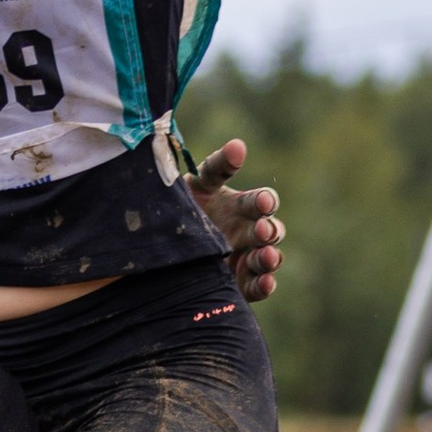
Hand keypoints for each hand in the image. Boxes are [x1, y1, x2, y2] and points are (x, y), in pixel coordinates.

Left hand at [190, 136, 284, 305]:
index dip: (263, 201)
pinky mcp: (243, 284)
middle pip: (269, 230)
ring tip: (266, 256)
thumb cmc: (184, 210)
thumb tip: (239, 145)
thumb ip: (217, 167)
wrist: (161, 251)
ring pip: (268, 258)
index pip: (260, 202)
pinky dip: (266, 284)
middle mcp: (249, 232)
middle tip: (262, 230)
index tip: (262, 201)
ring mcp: (248, 259)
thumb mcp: (197, 186)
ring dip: (270, 257)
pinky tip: (267, 282)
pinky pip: (259, 285)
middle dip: (268, 229)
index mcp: (241, 206)